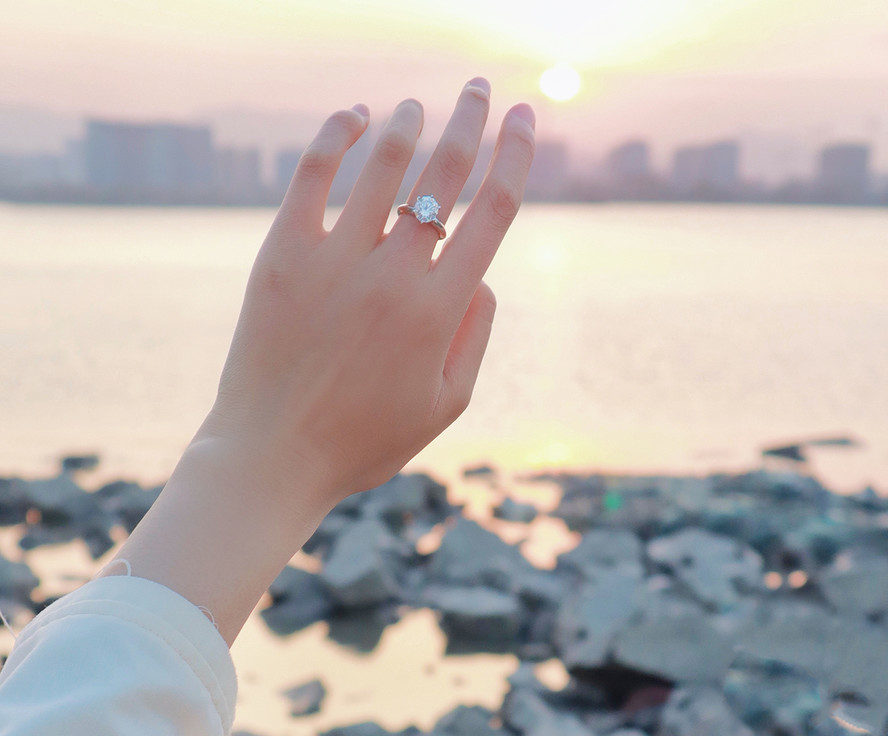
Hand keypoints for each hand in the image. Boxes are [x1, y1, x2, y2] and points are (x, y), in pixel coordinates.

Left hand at [104, 81, 534, 645]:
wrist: (271, 457)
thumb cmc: (365, 439)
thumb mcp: (447, 404)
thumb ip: (476, 335)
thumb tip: (482, 273)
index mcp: (440, 310)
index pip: (493, 211)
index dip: (515, 156)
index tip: (525, 119)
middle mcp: (394, 274)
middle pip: (444, 175)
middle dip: (471, 121)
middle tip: (483, 89)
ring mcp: (335, 260)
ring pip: (382, 166)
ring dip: (408, 125)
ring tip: (418, 105)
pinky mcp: (283, 255)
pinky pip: (311, 177)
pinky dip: (335, 138)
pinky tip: (352, 118)